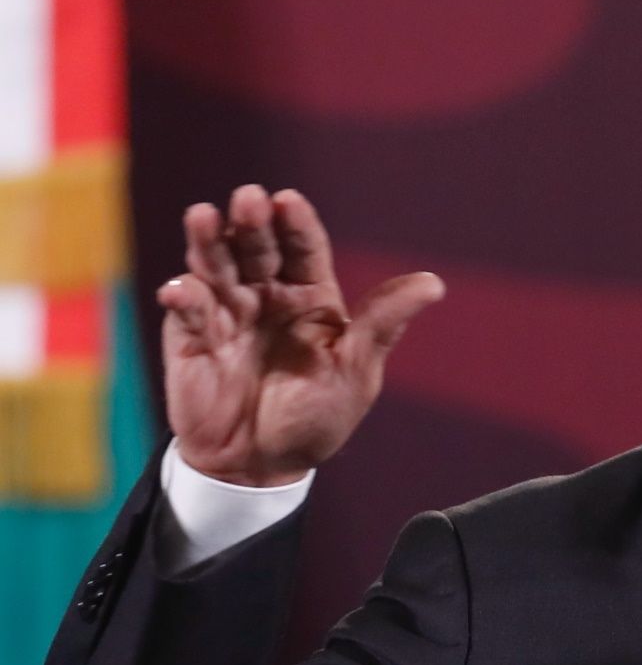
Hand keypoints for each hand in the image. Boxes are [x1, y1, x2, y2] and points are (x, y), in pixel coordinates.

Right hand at [158, 185, 444, 485]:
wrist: (264, 466)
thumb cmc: (317, 415)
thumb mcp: (356, 370)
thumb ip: (384, 323)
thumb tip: (435, 283)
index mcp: (311, 296)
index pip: (304, 249)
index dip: (295, 223)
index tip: (288, 200)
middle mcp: (267, 294)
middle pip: (258, 248)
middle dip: (251, 222)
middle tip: (249, 199)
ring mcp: (226, 312)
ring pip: (215, 267)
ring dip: (207, 242)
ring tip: (202, 216)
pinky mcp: (191, 338)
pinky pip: (187, 312)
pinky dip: (184, 298)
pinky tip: (183, 290)